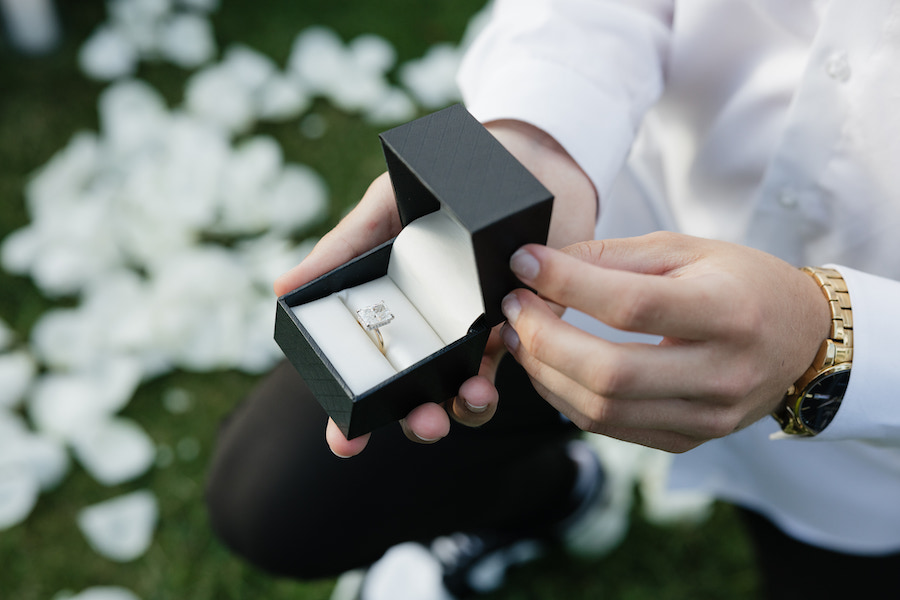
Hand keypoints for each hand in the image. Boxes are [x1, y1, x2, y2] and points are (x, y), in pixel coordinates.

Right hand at [274, 172, 490, 456]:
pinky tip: (504, 352)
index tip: (344, 443)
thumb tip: (281, 290)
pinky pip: (515, 361)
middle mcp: (429, 334)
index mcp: (390, 314)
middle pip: (414, 397)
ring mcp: (474, 332)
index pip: (365, 377)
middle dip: (416, 422)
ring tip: (472, 394)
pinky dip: (508, 368)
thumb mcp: (384, 209)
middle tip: (424, 423)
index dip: (350, 417)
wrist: (518, 158)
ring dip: (467, 406)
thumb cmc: (439, 183)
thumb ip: (343, 250)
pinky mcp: (521, 322)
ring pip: (464, 391)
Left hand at [499, 232, 832, 452]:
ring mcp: (707, 416)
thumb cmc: (743, 285)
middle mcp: (722, 373)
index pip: (630, 306)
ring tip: (522, 337)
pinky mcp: (689, 440)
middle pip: (608, 372)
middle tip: (515, 309)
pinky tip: (552, 367)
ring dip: (544, 373)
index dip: (565, 283)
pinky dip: (567, 398)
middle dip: (542, 339)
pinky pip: (610, 427)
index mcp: (727, 312)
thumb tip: (542, 266)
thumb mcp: (687, 250)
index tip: (525, 263)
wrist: (803, 340)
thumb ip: (612, 257)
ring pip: (601, 409)